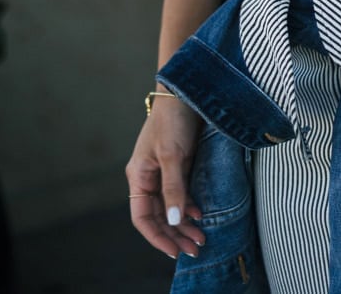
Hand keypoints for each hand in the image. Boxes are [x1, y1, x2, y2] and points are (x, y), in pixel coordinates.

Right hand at [125, 96, 205, 259]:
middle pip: (158, 216)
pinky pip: (181, 194)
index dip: (157, 236)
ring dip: (184, 224)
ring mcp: (163, 171)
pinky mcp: (178, 164)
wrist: (186, 89)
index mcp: (139, 175)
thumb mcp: (173, 155)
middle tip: (195, 249)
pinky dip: (189, 207)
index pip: (142, 217)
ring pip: (171, 207)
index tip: (174, 251)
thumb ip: (173, 188)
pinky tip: (200, 215)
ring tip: (201, 239)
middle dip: (175, 234)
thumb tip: (175, 220)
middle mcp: (148, 177)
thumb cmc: (173, 119)